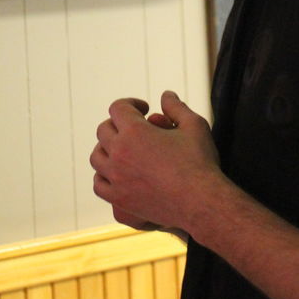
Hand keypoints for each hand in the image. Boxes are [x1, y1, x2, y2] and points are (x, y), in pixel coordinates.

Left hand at [89, 91, 219, 232]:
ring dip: (108, 149)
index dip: (131, 103)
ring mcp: (116, 177)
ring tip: (124, 149)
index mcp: (134, 131)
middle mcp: (119, 152)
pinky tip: (118, 173)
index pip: (118, 108)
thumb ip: (177, 107)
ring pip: (97, 156)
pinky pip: (99, 184)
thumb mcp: (194, 125)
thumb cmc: (200, 162)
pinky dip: (104, 176)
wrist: (202, 204)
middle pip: (104, 130)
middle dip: (119, 124)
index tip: (144, 108)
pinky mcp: (119, 199)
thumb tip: (166, 95)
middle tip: (135, 128)